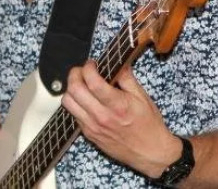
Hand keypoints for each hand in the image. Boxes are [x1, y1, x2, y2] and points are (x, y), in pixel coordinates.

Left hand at [61, 61, 180, 177]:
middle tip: (82, 71)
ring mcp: (92, 127)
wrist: (150, 153)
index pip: (93, 82)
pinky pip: (73, 114)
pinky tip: (86, 101)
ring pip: (68, 102)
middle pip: (74, 90)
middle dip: (75, 74)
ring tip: (81, 85)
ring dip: (71, 89)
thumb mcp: (143, 98)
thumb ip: (127, 78)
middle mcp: (102, 116)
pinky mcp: (88, 134)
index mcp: (117, 105)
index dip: (88, 68)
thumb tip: (117, 64)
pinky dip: (75, 103)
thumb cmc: (149, 126)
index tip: (92, 64)